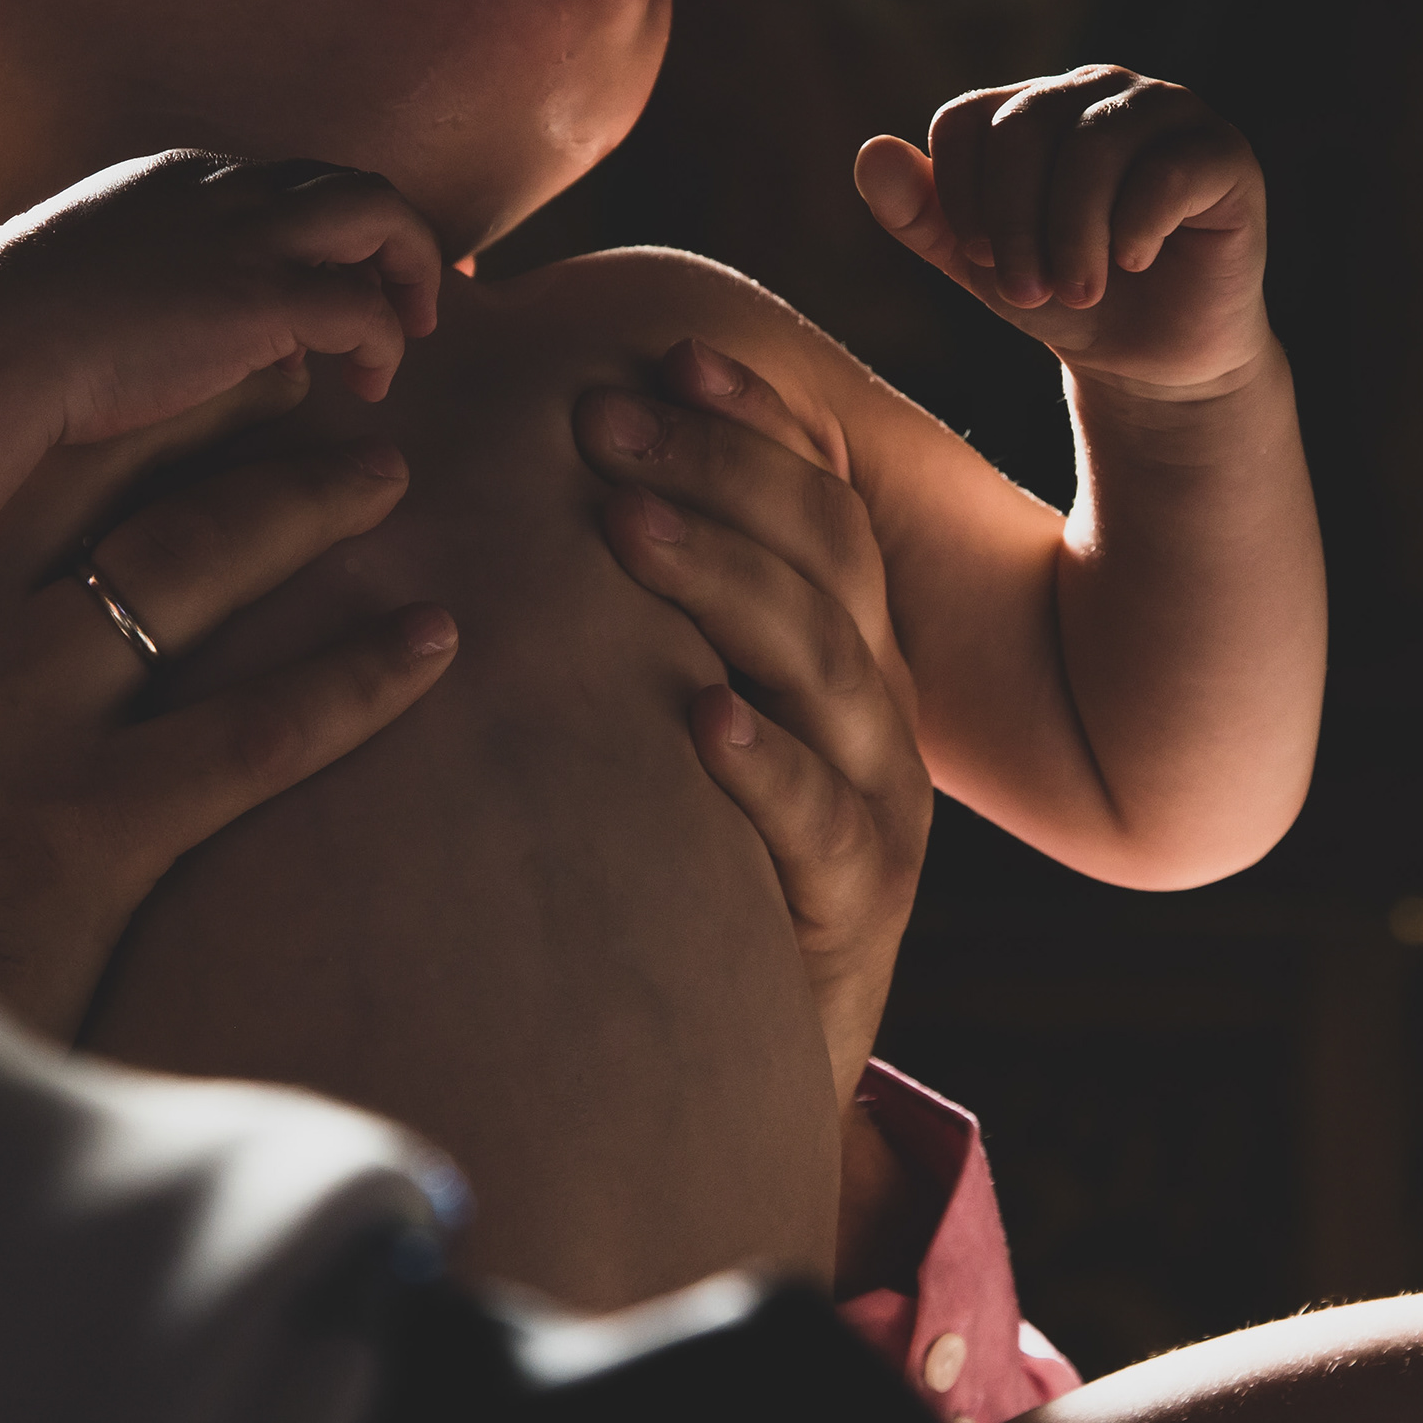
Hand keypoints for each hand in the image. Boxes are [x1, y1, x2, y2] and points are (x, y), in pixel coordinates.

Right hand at [0, 149, 443, 580]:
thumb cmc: (9, 333)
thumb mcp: (85, 278)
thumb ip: (147, 281)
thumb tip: (188, 328)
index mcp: (176, 179)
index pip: (286, 183)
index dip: (331, 233)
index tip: (348, 278)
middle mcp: (219, 188)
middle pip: (349, 183)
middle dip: (395, 239)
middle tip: (409, 301)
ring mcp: (243, 236)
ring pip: (379, 214)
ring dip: (410, 272)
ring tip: (409, 334)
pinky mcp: (260, 297)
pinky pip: (364, 307)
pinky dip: (384, 341)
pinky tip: (368, 382)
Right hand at [0, 367, 461, 1039]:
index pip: (19, 464)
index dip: (123, 403)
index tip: (206, 354)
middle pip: (109, 483)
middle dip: (226, 413)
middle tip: (322, 377)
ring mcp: (10, 734)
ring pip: (186, 571)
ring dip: (300, 507)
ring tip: (388, 474)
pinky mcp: (79, 839)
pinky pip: (253, 736)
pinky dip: (355, 678)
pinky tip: (433, 641)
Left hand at [575, 338, 930, 1103]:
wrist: (745, 1065)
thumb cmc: (682, 865)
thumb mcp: (680, 722)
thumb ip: (648, 614)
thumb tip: (544, 476)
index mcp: (841, 645)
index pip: (821, 499)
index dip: (756, 424)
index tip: (668, 357)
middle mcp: (873, 707)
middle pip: (822, 555)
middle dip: (717, 472)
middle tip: (601, 420)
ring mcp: (877, 803)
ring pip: (822, 662)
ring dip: (722, 582)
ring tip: (624, 524)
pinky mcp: (855, 907)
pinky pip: (820, 823)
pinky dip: (765, 768)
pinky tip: (703, 722)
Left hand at [853, 66, 1272, 393]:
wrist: (1154, 361)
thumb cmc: (1066, 299)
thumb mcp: (979, 266)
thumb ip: (920, 214)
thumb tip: (871, 153)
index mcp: (1034, 106)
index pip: (967, 119)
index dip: (959, 196)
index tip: (976, 264)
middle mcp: (1099, 90)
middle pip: (1025, 126)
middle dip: (1014, 223)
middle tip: (1027, 294)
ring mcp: (1167, 113)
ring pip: (1095, 145)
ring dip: (1073, 234)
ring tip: (1078, 292)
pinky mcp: (1223, 153)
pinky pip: (1168, 172)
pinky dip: (1136, 228)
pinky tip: (1134, 263)